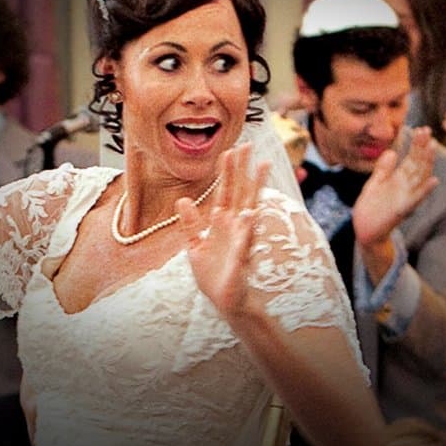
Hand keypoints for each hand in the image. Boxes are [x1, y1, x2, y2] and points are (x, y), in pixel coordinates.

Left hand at [177, 144, 269, 320]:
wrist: (223, 301)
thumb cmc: (212, 274)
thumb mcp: (195, 246)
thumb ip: (190, 224)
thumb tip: (182, 200)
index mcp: (222, 223)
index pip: (225, 191)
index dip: (227, 172)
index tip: (229, 150)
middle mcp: (234, 226)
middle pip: (239, 191)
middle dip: (242, 169)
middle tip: (247, 144)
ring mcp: (240, 239)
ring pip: (250, 207)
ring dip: (256, 187)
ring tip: (263, 166)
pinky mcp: (241, 257)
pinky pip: (245, 239)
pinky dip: (247, 226)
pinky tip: (251, 211)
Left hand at [352, 126, 438, 248]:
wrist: (364, 229)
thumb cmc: (371, 208)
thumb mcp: (375, 183)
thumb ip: (383, 169)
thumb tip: (391, 152)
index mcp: (399, 179)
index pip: (411, 158)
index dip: (416, 144)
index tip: (420, 129)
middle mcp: (406, 186)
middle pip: (418, 164)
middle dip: (423, 148)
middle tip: (427, 131)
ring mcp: (406, 197)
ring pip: (420, 178)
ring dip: (427, 163)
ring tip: (433, 147)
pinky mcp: (402, 209)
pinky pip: (416, 199)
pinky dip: (425, 190)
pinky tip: (434, 180)